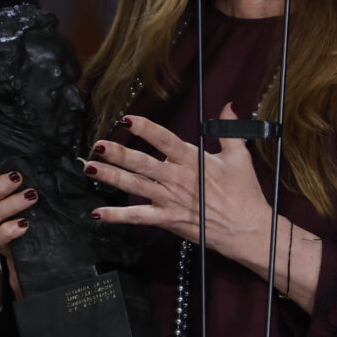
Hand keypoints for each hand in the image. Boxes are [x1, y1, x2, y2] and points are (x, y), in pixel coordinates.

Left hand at [85, 107, 274, 268]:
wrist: (247, 229)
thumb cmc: (245, 194)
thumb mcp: (240, 157)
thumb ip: (230, 130)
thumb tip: (229, 107)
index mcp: (193, 160)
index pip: (165, 140)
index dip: (145, 129)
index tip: (127, 120)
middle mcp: (178, 178)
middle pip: (142, 163)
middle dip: (118, 153)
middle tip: (97, 145)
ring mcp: (171, 200)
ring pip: (135, 186)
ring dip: (110, 177)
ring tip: (89, 169)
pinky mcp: (168, 219)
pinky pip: (138, 217)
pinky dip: (117, 216)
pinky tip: (98, 212)